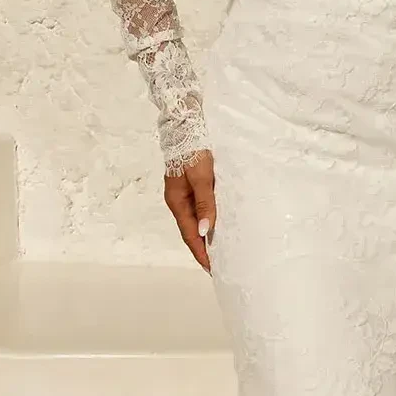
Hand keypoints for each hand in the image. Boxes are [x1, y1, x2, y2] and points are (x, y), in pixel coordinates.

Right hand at [164, 151, 216, 271]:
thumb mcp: (202, 178)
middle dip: (202, 250)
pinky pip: (198, 210)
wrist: (186, 127)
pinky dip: (206, 222)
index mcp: (177, 202)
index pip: (190, 235)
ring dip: (204, 237)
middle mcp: (178, 201)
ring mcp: (183, 195)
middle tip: (217, 266)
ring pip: (194, 221)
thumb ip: (204, 203)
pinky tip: (215, 226)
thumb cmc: (194, 151)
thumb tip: (206, 231)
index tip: (211, 268)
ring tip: (218, 251)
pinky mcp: (190, 187)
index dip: (200, 253)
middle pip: (190, 231)